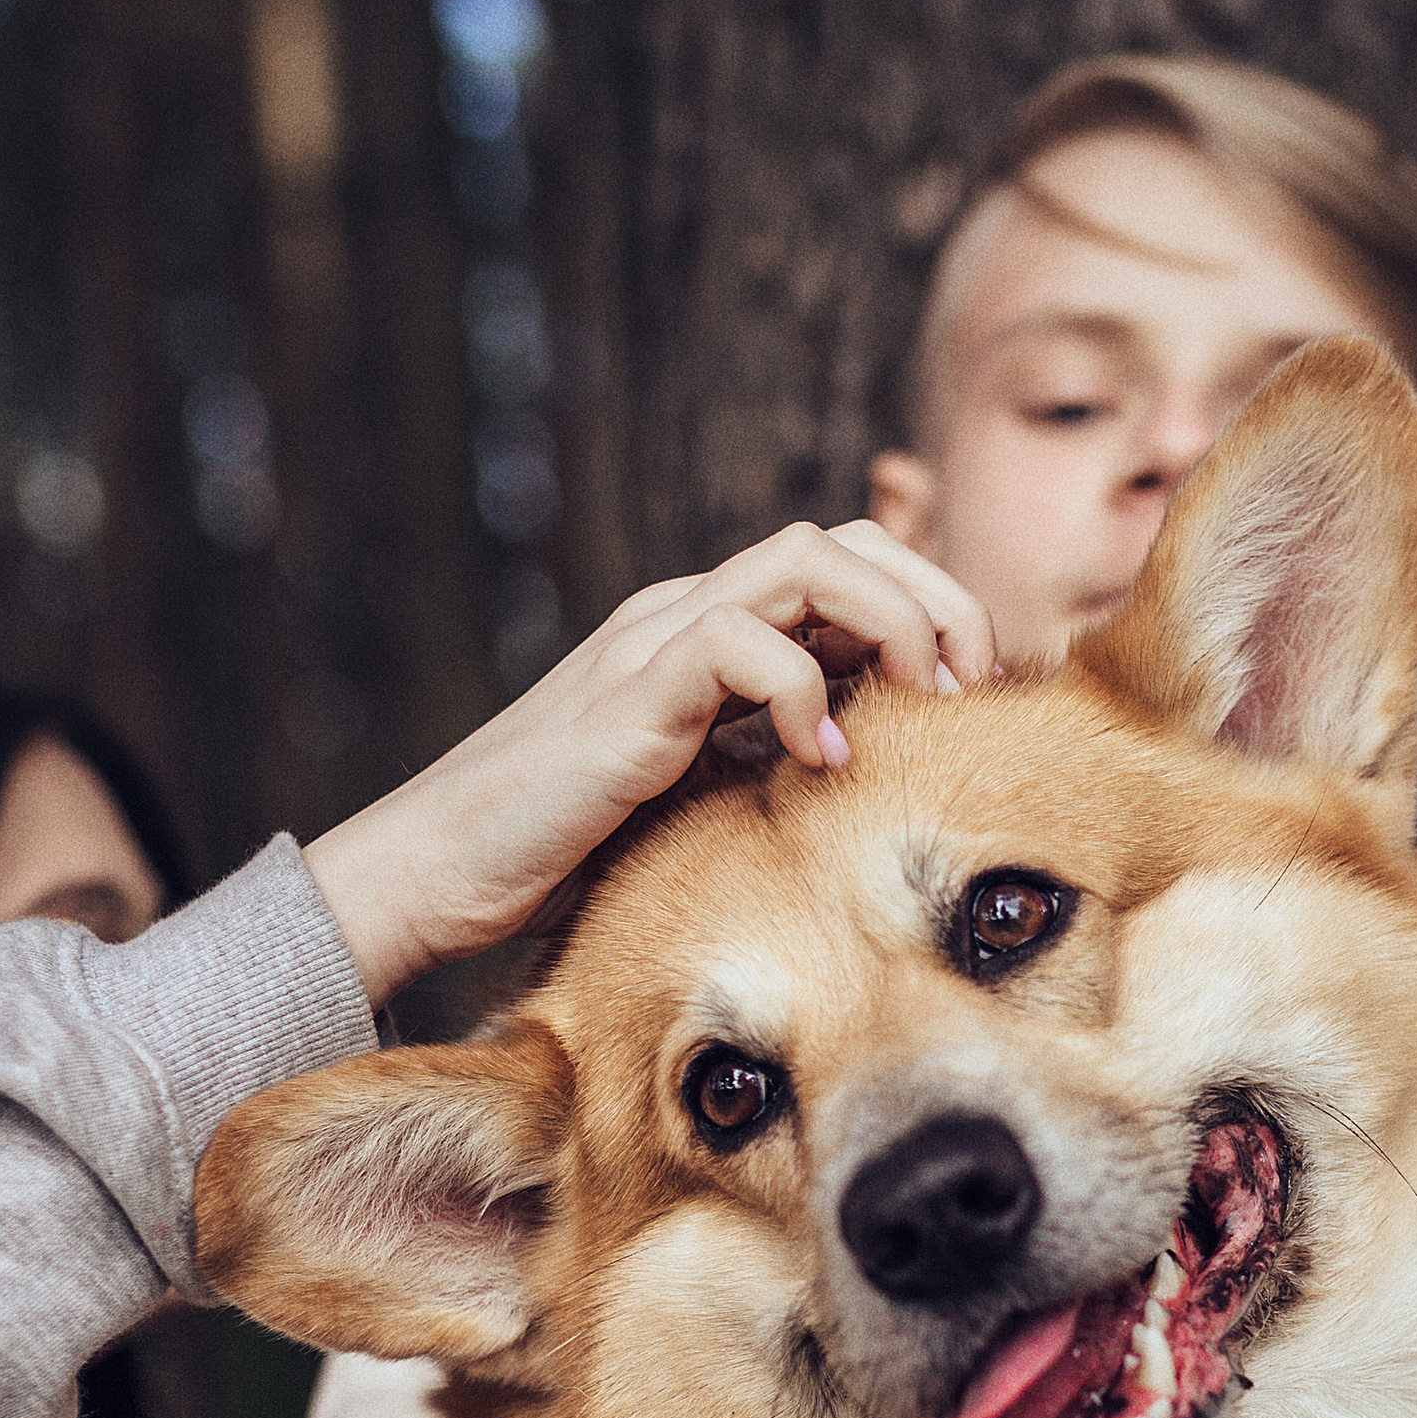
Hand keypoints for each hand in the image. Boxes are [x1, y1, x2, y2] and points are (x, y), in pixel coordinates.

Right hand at [301, 520, 994, 1006]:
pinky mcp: (631, 692)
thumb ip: (766, 772)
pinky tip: (822, 760)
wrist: (441, 874)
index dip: (930, 609)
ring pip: (809, 561)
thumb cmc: (564, 855)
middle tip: (975, 687)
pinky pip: (743, 640)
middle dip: (937, 599)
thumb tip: (863, 789)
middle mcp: (687, 618)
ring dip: (894, 621)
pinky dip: (803, 689)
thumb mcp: (701, 804)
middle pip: (847, 543)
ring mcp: (656, 643)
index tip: (974, 695)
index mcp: (709, 638)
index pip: (845, 570)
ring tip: (925, 702)